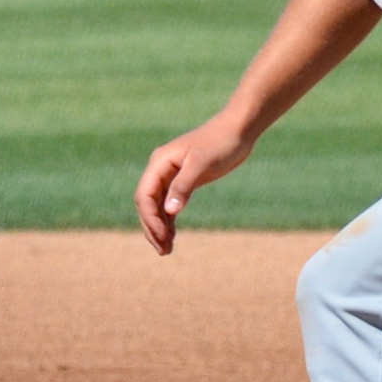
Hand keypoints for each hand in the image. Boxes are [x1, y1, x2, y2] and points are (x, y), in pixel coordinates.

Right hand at [134, 116, 257, 256]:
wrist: (237, 130)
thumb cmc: (220, 143)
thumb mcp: (201, 165)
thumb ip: (184, 186)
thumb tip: (170, 211)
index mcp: (159, 163)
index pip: (145, 195)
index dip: (150, 218)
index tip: (162, 237)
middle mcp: (161, 170)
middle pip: (147, 204)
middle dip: (152, 228)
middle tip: (163, 250)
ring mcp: (171, 176)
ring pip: (157, 207)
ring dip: (160, 228)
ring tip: (167, 250)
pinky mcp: (183, 181)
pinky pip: (170, 204)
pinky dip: (169, 220)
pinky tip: (173, 236)